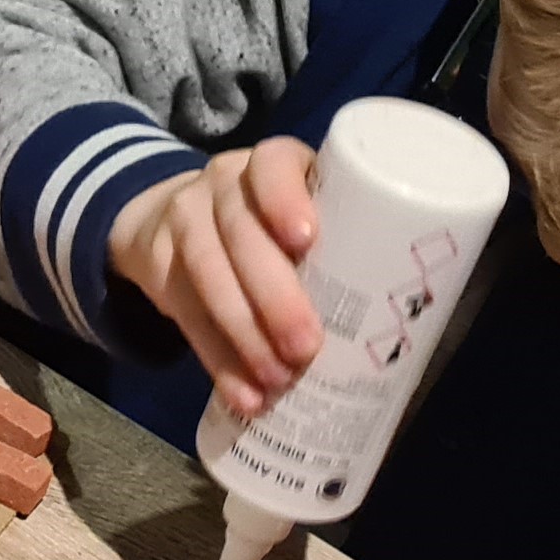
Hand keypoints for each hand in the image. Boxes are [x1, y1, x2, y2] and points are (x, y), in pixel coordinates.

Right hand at [107, 137, 319, 420]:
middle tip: (305, 348)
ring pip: (207, 272)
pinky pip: (186, 316)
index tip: (306, 241)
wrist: (174, 218)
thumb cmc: (275, 225)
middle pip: (241, 231)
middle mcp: (224, 183)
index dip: (285, 199)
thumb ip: (338, 246)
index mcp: (274, 164)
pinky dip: (218, 361)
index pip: (274, 164)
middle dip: (273, 294)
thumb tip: (400, 330)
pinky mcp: (159, 266)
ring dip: (244, 334)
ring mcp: (185, 221)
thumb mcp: (303, 213)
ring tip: (277, 380)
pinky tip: (243, 395)